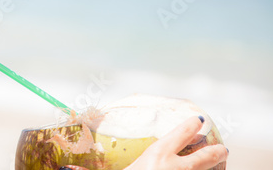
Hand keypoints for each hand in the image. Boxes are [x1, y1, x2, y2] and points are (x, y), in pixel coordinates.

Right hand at [59, 116, 226, 169]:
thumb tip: (64, 169)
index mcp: (158, 156)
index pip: (180, 134)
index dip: (191, 125)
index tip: (198, 121)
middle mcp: (177, 167)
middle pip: (205, 155)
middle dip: (215, 150)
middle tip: (221, 147)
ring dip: (217, 168)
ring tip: (221, 164)